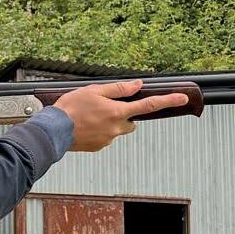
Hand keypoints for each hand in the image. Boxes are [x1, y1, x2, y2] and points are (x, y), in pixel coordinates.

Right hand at [55, 80, 188, 151]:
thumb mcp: (94, 91)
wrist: (52, 131)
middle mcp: (116, 128)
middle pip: (131, 121)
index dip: (167, 101)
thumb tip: (136, 86)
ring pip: (117, 130)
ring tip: (89, 118)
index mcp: (117, 112)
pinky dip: (99, 132)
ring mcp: (107, 140)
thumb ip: (118, 89)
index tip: (182, 98)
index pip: (148, 106)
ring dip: (110, 123)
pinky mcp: (98, 147)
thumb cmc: (70, 109)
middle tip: (104, 108)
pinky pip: (105, 138)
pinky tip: (85, 127)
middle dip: (124, 115)